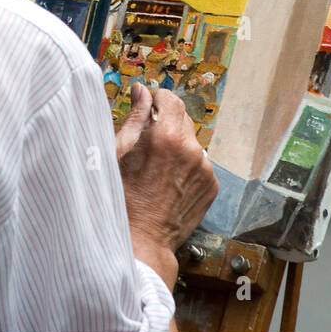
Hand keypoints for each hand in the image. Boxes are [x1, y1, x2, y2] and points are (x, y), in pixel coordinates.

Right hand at [115, 82, 217, 289]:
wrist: (141, 240)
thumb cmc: (122, 197)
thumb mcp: (118, 151)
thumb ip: (135, 116)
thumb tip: (141, 91)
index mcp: (166, 136)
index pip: (170, 99)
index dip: (157, 99)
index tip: (149, 107)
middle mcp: (191, 149)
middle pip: (182, 118)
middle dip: (165, 124)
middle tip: (147, 143)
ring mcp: (205, 168)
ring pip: (191, 142)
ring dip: (177, 146)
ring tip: (157, 168)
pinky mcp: (211, 185)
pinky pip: (199, 163)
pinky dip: (186, 166)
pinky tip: (168, 181)